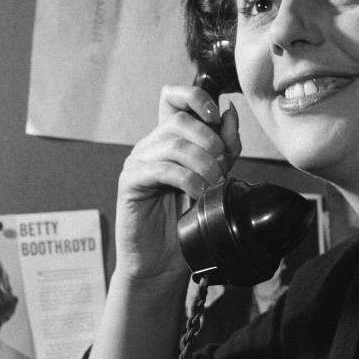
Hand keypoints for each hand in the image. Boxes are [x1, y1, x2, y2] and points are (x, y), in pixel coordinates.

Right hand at [113, 84, 240, 280]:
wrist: (163, 262)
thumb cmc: (187, 222)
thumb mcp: (216, 178)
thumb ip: (224, 146)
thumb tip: (229, 110)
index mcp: (170, 139)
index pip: (173, 97)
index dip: (195, 97)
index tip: (216, 117)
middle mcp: (151, 145)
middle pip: (180, 121)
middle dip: (210, 142)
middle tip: (222, 169)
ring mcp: (138, 162)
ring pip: (174, 144)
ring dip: (203, 164)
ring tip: (213, 184)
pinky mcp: (130, 182)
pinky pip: (161, 169)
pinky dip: (187, 179)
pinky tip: (198, 194)